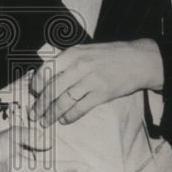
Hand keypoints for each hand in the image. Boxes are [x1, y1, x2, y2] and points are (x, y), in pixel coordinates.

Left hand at [29, 39, 163, 126]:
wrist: (138, 60)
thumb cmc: (109, 55)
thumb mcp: (85, 50)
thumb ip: (68, 61)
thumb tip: (48, 76)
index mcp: (73, 54)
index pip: (47, 70)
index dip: (37, 84)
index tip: (33, 93)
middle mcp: (80, 66)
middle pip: (53, 89)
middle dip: (40, 104)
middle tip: (33, 114)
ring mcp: (91, 80)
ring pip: (64, 101)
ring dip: (52, 114)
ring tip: (45, 122)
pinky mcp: (102, 93)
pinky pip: (80, 108)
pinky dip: (70, 116)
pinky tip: (64, 121)